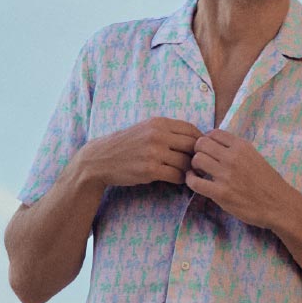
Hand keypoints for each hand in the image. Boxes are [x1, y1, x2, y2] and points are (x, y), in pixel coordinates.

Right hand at [82, 117, 200, 188]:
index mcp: (158, 123)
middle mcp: (158, 135)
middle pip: (192, 146)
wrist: (101, 159)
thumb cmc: (125, 145)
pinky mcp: (150, 170)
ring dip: (190, 170)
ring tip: (188, 173)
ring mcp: (154, 153)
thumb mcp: (145, 129)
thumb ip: (166, 131)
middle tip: (198, 164)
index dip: (200, 141)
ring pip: (186, 163)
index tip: (201, 150)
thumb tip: (193, 137)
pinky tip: (177, 179)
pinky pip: (176, 176)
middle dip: (197, 157)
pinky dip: (181, 179)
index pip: (191, 129)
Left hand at [184, 130, 296, 228]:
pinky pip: (195, 182)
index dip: (206, 140)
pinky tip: (195, 181)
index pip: (214, 133)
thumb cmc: (268, 183)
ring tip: (199, 172)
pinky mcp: (220, 193)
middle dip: (198, 151)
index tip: (208, 150)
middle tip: (201, 161)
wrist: (278, 205)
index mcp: (242, 146)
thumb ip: (237, 151)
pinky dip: (191, 180)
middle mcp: (233, 157)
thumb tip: (218, 147)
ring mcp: (226, 175)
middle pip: (201, 144)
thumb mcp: (255, 157)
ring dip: (194, 165)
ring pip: (197, 159)